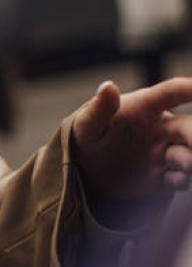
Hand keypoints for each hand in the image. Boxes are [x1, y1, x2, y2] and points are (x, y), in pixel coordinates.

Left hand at [71, 78, 191, 220]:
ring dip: (191, 159)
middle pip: (189, 127)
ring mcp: (165, 153)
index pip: (172, 93)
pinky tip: (176, 181)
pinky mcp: (163, 177)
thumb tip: (108, 86)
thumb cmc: (87, 139)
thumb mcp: (87, 125)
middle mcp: (162, 129)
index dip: (189, 88)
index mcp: (145, 108)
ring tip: (187, 164)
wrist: (85, 172)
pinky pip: (178, 178)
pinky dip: (181, 180)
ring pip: (188, 154)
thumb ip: (99, 108)